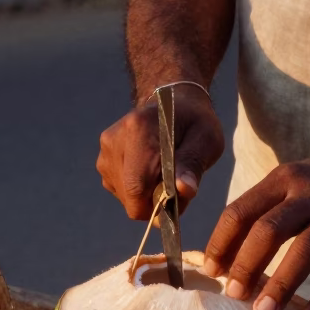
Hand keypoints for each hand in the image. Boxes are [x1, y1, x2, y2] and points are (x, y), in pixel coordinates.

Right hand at [97, 87, 225, 219]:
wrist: (172, 103)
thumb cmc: (193, 122)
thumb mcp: (206, 139)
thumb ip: (193, 165)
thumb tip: (184, 190)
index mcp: (139, 129)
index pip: (136, 186)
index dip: (155, 206)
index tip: (176, 201)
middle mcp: (114, 140)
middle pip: (129, 194)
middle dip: (153, 200)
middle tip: (176, 185)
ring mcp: (105, 152)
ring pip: (124, 195)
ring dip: (146, 195)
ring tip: (164, 174)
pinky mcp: (104, 161)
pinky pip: (120, 190)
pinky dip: (137, 189)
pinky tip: (150, 172)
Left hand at [201, 154, 309, 309]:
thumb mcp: (296, 183)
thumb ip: (265, 210)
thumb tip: (225, 256)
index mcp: (284, 180)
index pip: (241, 211)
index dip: (221, 243)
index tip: (210, 271)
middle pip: (268, 230)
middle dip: (245, 266)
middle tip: (232, 295)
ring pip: (303, 251)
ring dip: (279, 286)